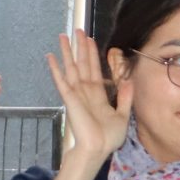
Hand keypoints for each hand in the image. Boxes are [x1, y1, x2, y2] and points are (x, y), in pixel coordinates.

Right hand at [48, 32, 130, 168]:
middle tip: (77, 30)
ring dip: (67, 51)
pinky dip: (55, 68)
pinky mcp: (69, 98)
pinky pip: (61, 80)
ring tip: (62, 35)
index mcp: (97, 95)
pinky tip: (50, 56)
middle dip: (79, 47)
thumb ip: (125, 98)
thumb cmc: (108, 138)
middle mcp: (85, 92)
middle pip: (82, 64)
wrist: (98, 148)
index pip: (94, 70)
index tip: (90, 41)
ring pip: (71, 67)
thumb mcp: (123, 115)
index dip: (92, 55)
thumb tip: (129, 80)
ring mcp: (76, 94)